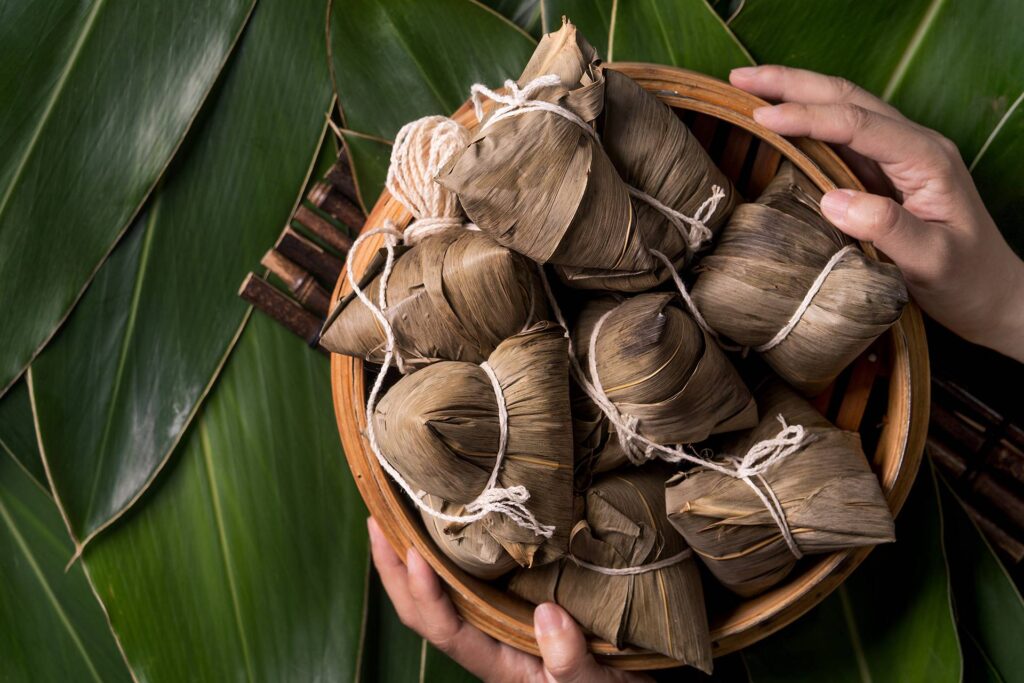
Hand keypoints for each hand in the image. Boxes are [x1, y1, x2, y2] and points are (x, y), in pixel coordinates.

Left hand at [367, 517, 648, 682]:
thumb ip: (571, 663)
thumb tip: (548, 618)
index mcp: (499, 664)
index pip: (447, 630)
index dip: (424, 595)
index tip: (413, 555)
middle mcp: (488, 642)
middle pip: (424, 611)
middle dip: (394, 569)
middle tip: (377, 518)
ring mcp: (495, 623)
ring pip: (439, 594)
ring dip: (411, 556)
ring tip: (395, 513)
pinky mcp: (511, 605)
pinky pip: (466, 581)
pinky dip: (445, 553)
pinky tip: (445, 525)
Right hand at [730, 65, 1023, 360]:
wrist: (991, 295)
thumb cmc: (966, 280)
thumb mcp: (933, 261)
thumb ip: (888, 228)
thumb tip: (832, 200)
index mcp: (926, 158)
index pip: (858, 124)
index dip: (808, 117)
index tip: (762, 117)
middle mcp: (912, 146)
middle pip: (847, 98)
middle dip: (792, 84)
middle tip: (739, 78)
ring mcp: (896, 157)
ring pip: (842, 108)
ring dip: (795, 93)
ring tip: (747, 87)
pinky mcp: (882, 173)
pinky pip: (840, 136)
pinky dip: (804, 121)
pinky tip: (778, 120)